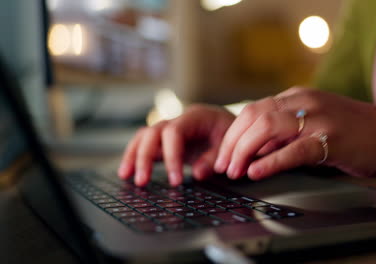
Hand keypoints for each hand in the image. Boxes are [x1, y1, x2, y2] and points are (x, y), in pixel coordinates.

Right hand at [118, 105, 234, 186]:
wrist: (237, 127)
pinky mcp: (167, 140)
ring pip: (145, 136)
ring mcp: (171, 129)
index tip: (175, 181)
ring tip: (125, 176)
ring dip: (134, 156)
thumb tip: (196, 174)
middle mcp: (180, 120)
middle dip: (144, 157)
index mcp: (196, 116)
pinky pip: (147, 145)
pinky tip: (128, 173)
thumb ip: (214, 159)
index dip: (171, 156)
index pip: (174, 132)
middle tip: (142, 182)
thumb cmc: (234, 135)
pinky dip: (136, 157)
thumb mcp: (232, 146)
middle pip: (153, 133)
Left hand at [214, 87, 375, 179]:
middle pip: (253, 116)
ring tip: (235, 171)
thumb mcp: (309, 126)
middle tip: (223, 165)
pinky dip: (271, 161)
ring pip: (267, 127)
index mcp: (295, 97)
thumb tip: (250, 152)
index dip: (232, 133)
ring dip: (244, 150)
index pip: (252, 109)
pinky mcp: (331, 138)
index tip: (223, 154)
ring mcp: (318, 117)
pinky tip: (256, 172)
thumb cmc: (348, 133)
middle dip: (232, 143)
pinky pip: (294, 149)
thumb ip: (281, 135)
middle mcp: (303, 101)